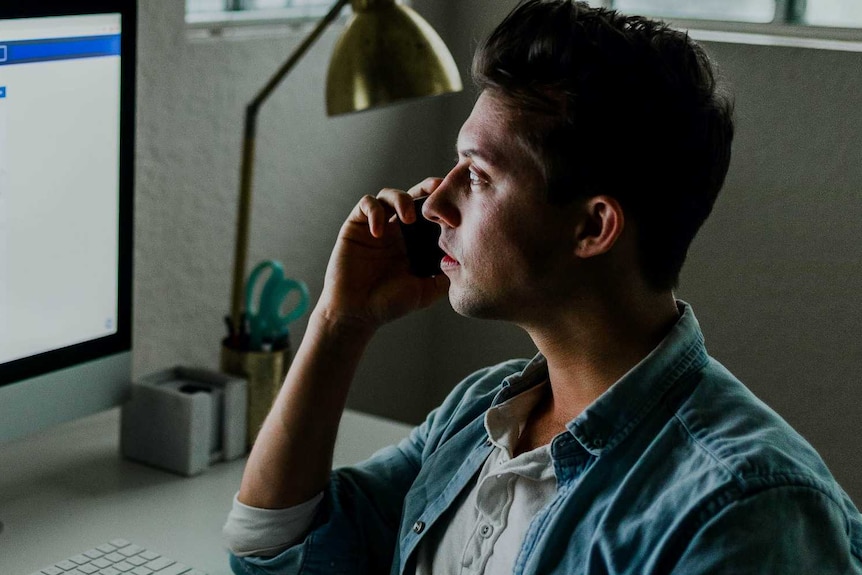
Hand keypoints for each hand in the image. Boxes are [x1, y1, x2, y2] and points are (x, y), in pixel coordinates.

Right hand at [315, 178, 449, 330]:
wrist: (356, 313)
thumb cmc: (389, 304)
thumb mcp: (426, 291)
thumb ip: (446, 276)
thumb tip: (468, 262)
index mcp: (415, 241)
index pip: (431, 213)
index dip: (443, 204)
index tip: (456, 208)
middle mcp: (397, 230)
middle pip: (413, 195)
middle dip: (427, 188)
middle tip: (438, 190)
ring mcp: (376, 226)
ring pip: (389, 195)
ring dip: (401, 199)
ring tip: (408, 218)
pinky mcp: (356, 226)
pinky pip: (366, 205)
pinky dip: (375, 212)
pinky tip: (379, 232)